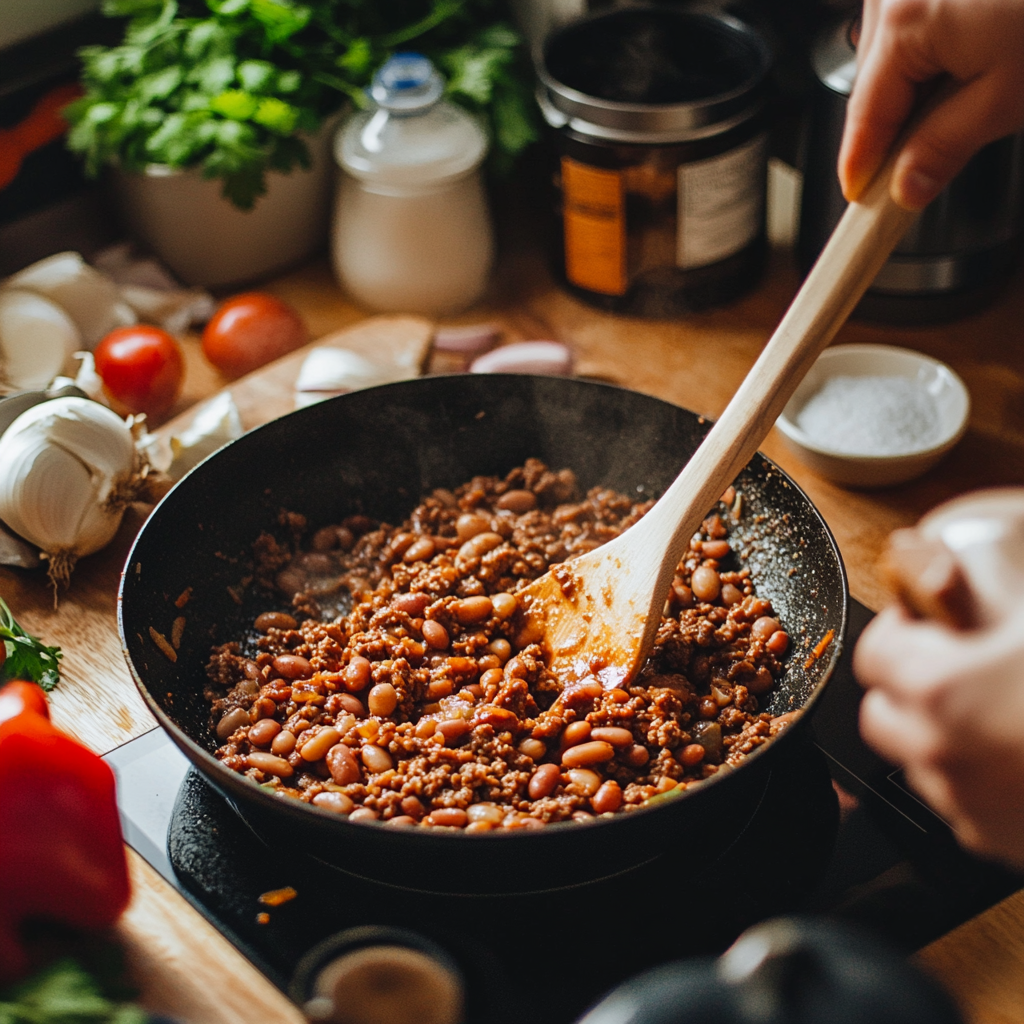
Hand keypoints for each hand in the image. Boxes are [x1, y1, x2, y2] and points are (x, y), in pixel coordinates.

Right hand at [838, 0, 1023, 209]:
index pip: (864, 118)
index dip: (862, 168)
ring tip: (967, 97)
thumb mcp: (1005, 99)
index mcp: (903, 23)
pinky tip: (973, 58)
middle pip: (874, 83)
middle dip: (894, 126)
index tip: (863, 203)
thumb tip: (905, 187)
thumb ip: (943, 149)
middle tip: (923, 163)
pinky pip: (915, 22)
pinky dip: (933, 50)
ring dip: (915, 86)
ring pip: (893, 53)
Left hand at [854, 587, 1023, 869]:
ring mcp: (964, 802)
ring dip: (944, 732)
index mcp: (939, 686)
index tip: (931, 623)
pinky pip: (961, 801)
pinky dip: (977, 778)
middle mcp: (937, 749)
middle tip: (963, 667)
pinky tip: (1023, 755)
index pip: (874, 651)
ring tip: (1004, 711)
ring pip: (921, 757)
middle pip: (887, 710)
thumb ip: (985, 578)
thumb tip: (936, 557)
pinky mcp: (993, 840)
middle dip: (914, 685)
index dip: (904, 629)